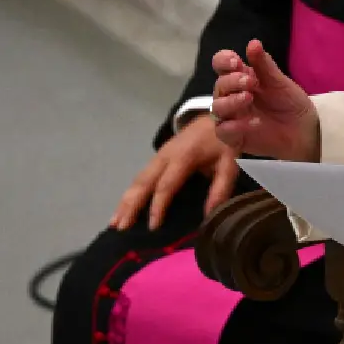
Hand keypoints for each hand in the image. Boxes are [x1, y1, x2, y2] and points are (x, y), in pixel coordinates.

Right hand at [111, 115, 238, 230]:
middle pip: (144, 182)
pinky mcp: (157, 157)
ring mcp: (159, 156)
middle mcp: (165, 156)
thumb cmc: (223, 141)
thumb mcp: (230, 162)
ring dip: (125, 200)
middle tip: (120, 227)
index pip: (166, 185)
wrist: (216, 115)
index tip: (152, 227)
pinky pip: (140, 176)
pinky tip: (124, 207)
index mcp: (183, 158)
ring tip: (114, 222)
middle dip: (131, 205)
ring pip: (138, 179)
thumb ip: (221, 187)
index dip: (157, 206)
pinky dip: (130, 192)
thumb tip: (210, 214)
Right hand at [211, 39, 319, 161]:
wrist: (304, 129)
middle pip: (219, 85)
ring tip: (248, 97)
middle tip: (250, 81)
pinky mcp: (234, 136)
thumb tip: (253, 42)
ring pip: (217, 107)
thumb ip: (264, 65)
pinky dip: (233, 125)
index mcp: (241, 77)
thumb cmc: (290, 102)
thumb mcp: (279, 82)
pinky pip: (223, 131)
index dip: (224, 60)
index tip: (235, 61)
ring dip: (230, 101)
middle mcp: (232, 95)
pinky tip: (251, 122)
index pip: (222, 64)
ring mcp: (232, 116)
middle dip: (232, 81)